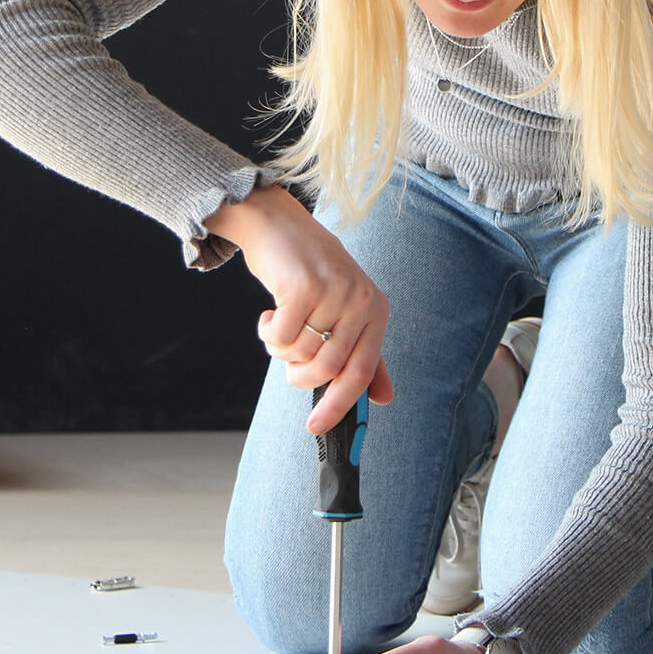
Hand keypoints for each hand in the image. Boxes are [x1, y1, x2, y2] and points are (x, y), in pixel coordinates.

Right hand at [207, 186, 394, 430]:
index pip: (362, 372)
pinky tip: (269, 315)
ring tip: (279, 326)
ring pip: (300, 354)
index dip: (339, 405)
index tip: (316, 427)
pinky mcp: (302, 286)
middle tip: (287, 363)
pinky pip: (279, 338)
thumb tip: (384, 398)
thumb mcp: (346, 309)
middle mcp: (360, 300)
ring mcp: (333, 291)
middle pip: (328, 369)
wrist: (279, 226)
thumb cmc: (311, 273)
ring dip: (280, 351)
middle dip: (299, 376)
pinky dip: (268, 334)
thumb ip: (365, 353)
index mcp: (376, 309)